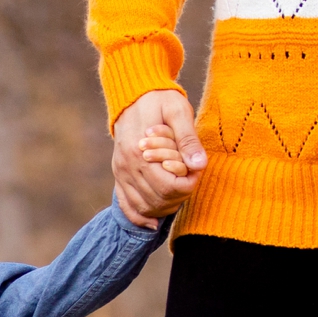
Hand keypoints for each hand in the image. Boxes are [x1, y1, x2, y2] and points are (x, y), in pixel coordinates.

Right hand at [110, 88, 201, 228]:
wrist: (132, 92)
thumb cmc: (159, 99)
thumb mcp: (178, 111)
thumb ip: (188, 139)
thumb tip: (199, 164)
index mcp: (141, 153)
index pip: (170, 187)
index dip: (189, 184)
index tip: (197, 170)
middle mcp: (127, 167)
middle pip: (158, 200)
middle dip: (179, 196)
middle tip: (190, 179)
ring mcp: (121, 171)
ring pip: (144, 206)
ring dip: (164, 207)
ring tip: (178, 193)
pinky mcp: (118, 172)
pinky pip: (125, 203)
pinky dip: (138, 217)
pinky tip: (152, 224)